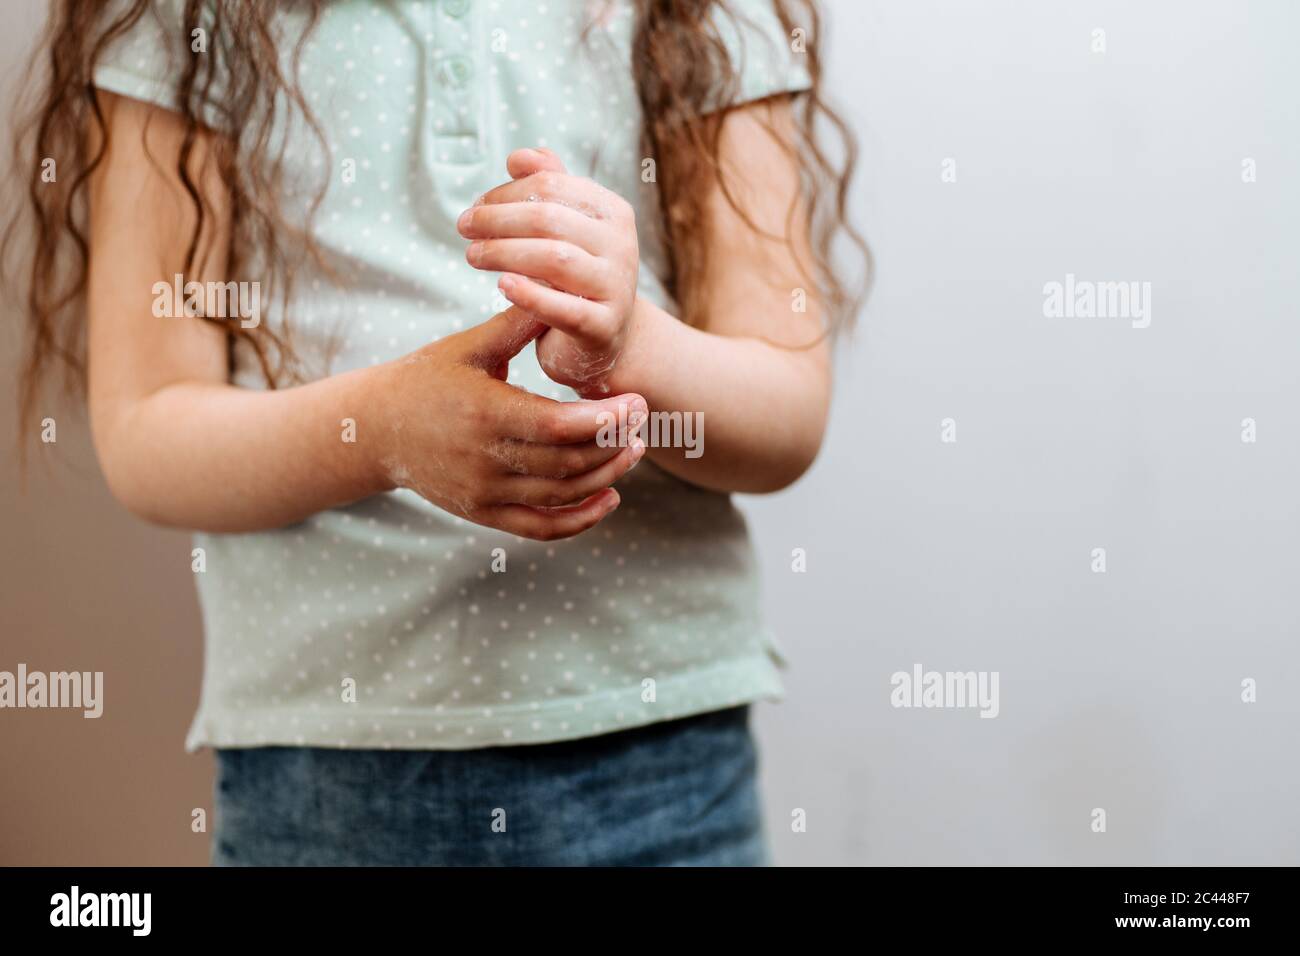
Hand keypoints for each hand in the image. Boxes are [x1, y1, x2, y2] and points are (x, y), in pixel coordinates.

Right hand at [369, 307, 646, 540]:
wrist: (376, 430)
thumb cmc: (428, 378)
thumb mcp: (469, 346)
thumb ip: (517, 323)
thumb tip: (562, 285)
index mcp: (484, 413)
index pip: (557, 426)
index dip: (604, 420)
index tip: (636, 402)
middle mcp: (484, 460)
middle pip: (567, 464)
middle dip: (614, 444)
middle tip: (643, 420)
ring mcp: (484, 493)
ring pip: (561, 496)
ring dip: (606, 476)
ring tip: (635, 449)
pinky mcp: (484, 514)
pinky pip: (542, 528)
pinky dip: (580, 520)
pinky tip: (610, 497)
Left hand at [457, 148, 639, 395]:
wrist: (606, 340)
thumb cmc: (576, 279)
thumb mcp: (566, 231)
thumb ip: (548, 190)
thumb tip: (519, 157)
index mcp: (613, 213)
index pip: (551, 187)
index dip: (506, 193)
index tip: (476, 207)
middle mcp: (622, 246)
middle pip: (549, 219)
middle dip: (498, 220)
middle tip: (464, 228)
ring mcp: (616, 288)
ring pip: (553, 259)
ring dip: (503, 253)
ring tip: (472, 256)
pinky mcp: (604, 328)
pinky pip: (563, 308)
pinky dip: (530, 294)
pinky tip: (501, 285)